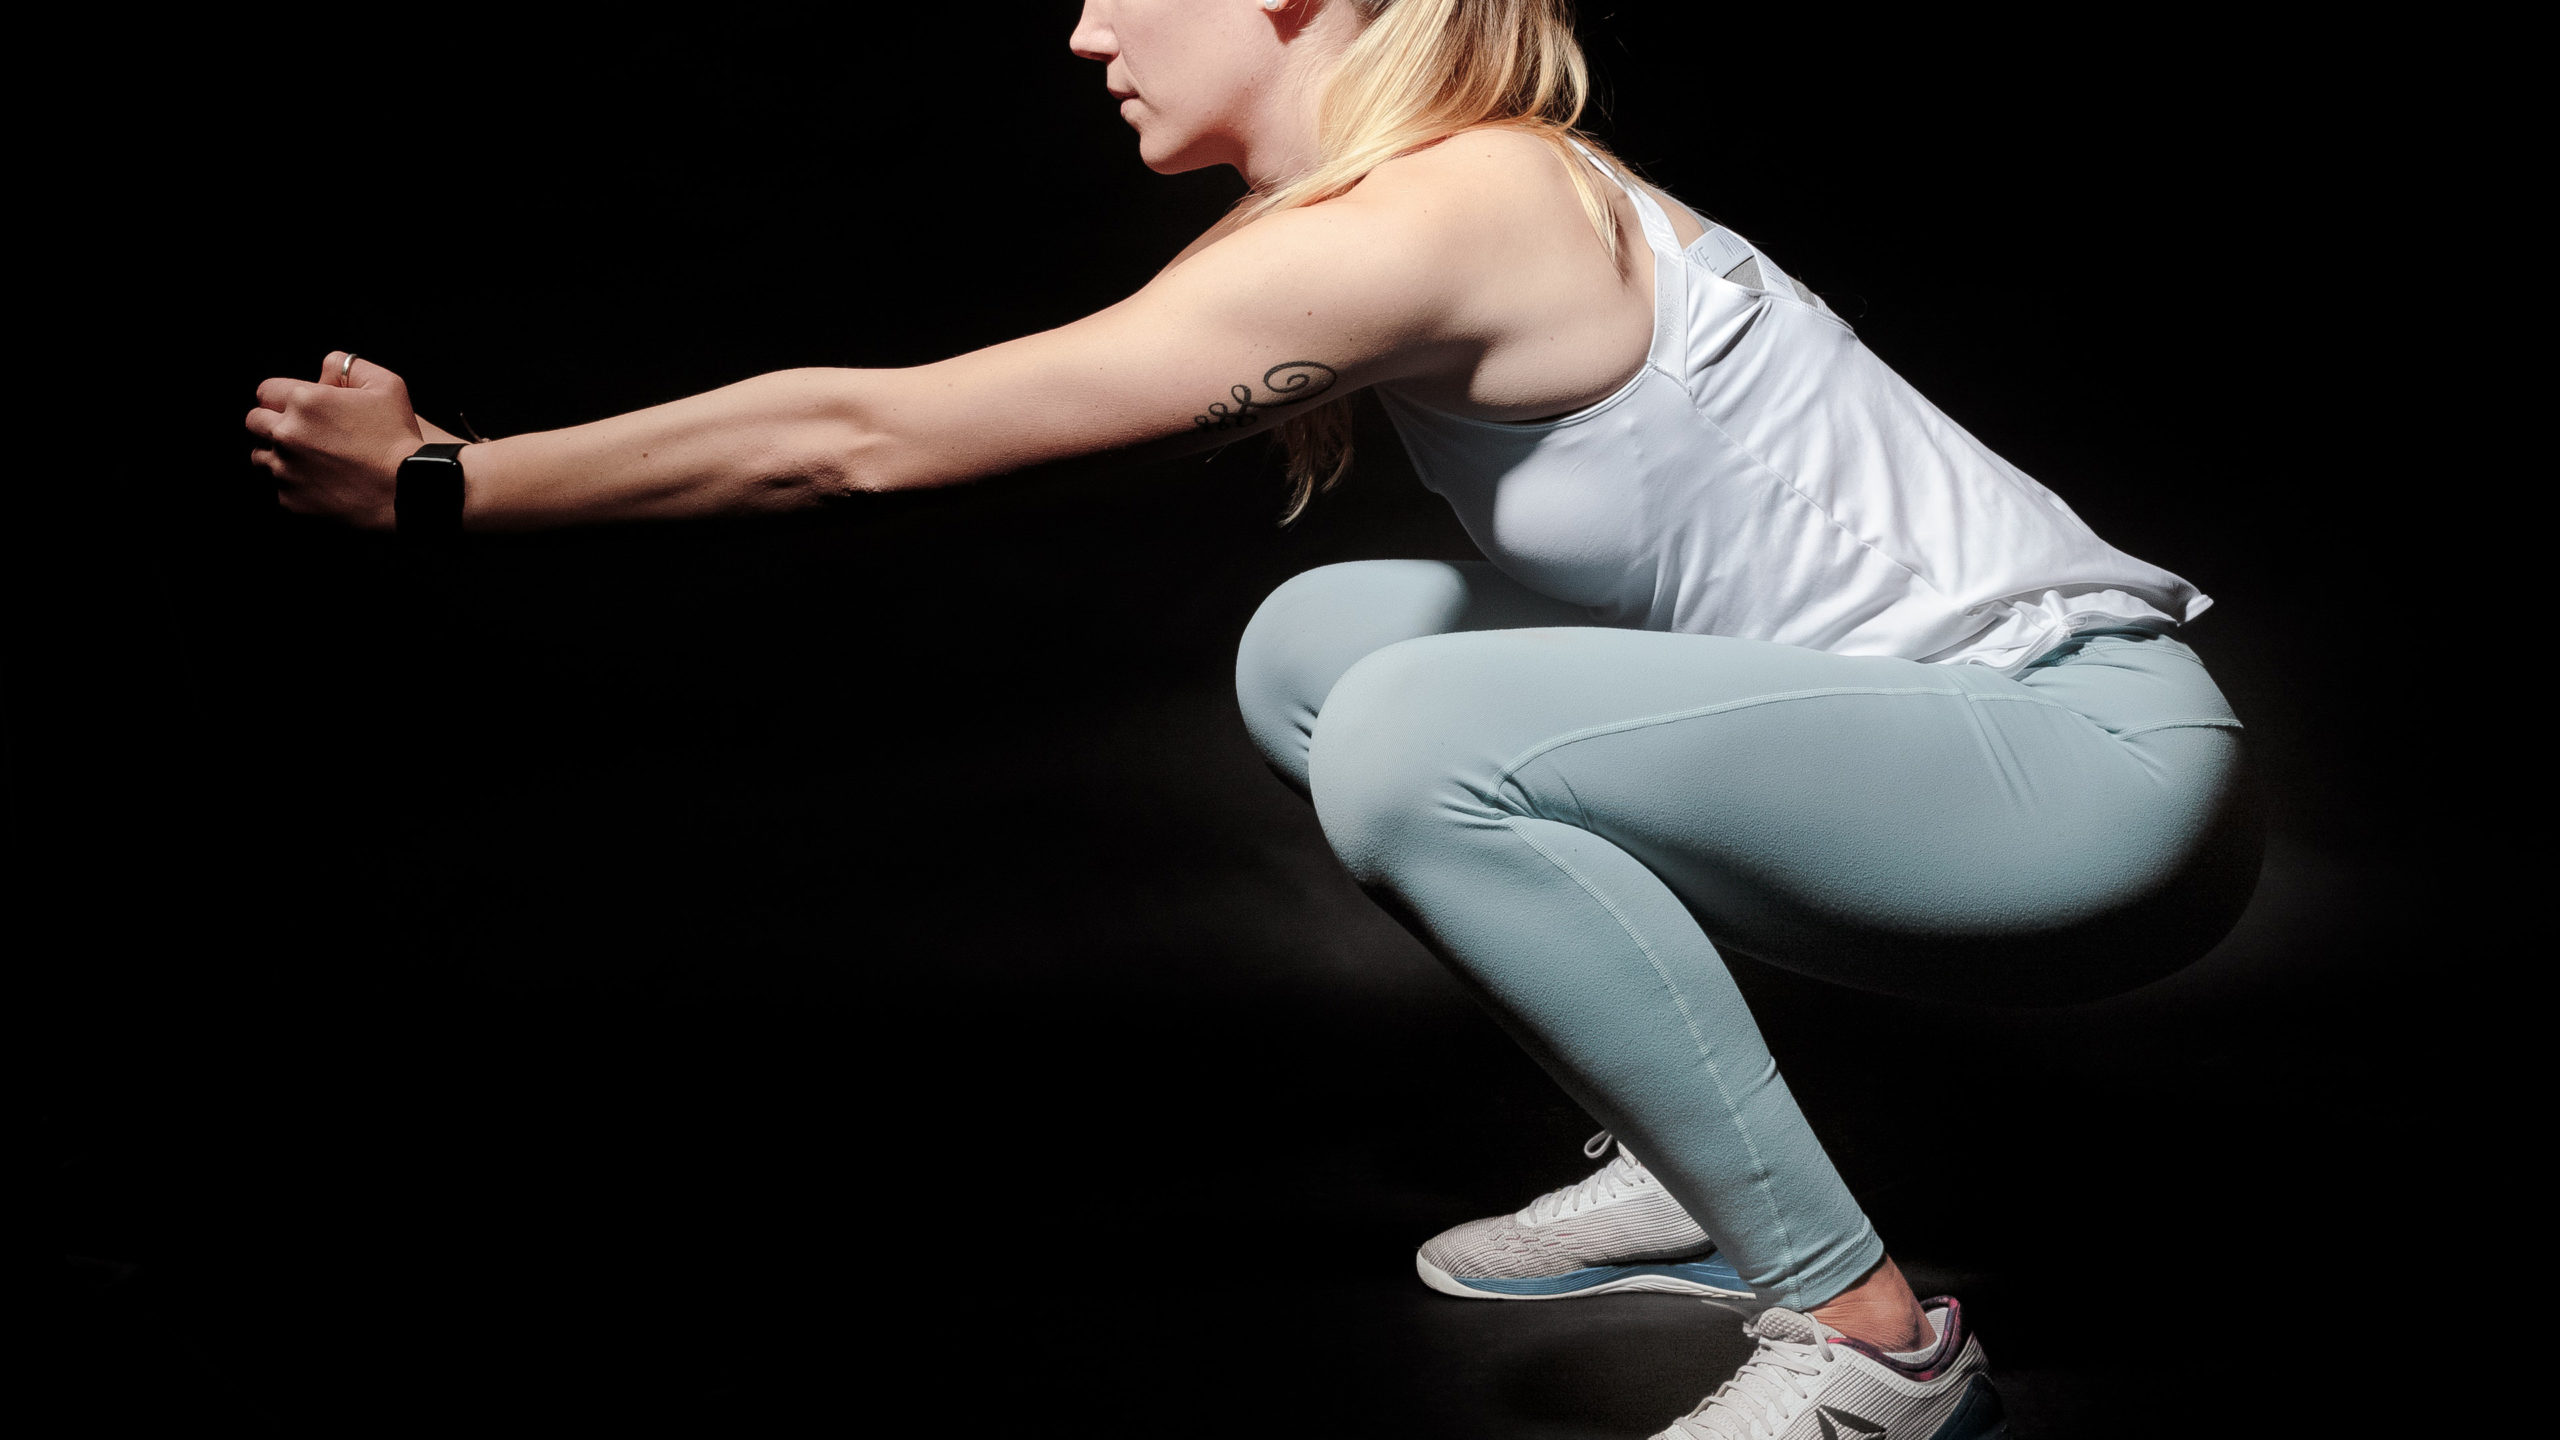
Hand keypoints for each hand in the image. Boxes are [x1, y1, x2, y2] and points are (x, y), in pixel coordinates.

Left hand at [247, 351, 425, 530]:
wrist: (407, 492)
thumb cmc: (398, 438)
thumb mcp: (386, 385)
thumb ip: (349, 366)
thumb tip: (326, 369)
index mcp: (305, 401)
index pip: (266, 391)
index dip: (283, 397)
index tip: (300, 408)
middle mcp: (286, 433)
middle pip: (254, 422)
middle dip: (273, 424)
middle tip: (303, 433)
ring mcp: (285, 469)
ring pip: (261, 456)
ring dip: (278, 454)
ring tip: (310, 459)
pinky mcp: (290, 499)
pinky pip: (279, 487)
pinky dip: (294, 484)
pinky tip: (322, 482)